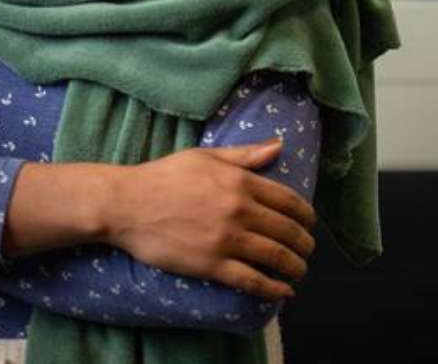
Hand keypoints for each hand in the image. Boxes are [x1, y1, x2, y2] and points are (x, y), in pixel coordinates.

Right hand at [106, 138, 317, 300]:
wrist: (127, 204)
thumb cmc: (164, 176)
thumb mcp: (207, 156)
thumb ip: (246, 154)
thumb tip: (279, 146)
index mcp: (241, 181)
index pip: (288, 200)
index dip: (305, 215)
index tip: (310, 223)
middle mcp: (239, 210)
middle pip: (287, 230)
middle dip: (304, 243)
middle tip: (308, 250)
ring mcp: (226, 239)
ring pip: (275, 256)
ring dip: (295, 266)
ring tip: (300, 271)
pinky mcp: (211, 264)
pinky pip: (251, 280)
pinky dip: (272, 288)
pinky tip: (283, 292)